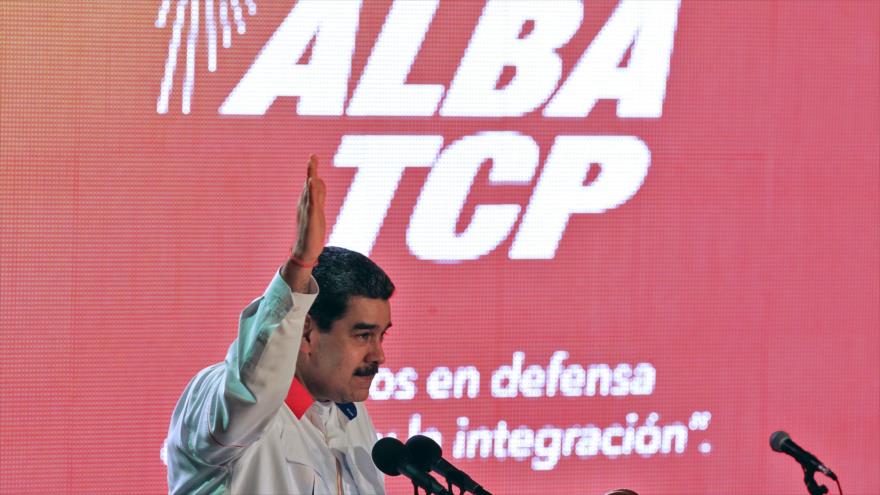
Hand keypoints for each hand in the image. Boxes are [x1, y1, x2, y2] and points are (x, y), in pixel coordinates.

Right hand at [284, 155, 324, 289]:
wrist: (305, 251)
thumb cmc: (311, 232)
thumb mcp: (317, 211)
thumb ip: (318, 197)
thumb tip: (319, 182)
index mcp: (306, 202)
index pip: (311, 184)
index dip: (312, 170)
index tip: (313, 157)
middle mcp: (305, 204)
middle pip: (309, 183)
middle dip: (311, 170)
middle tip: (313, 156)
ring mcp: (307, 210)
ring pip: (309, 191)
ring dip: (311, 177)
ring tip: (312, 163)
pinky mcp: (311, 218)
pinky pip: (311, 202)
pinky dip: (312, 192)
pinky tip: (312, 182)